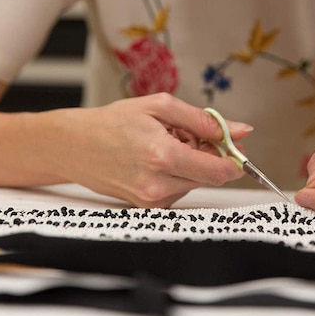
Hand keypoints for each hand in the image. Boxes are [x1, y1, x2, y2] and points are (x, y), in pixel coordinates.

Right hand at [57, 93, 249, 207]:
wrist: (74, 146)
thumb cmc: (112, 122)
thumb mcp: (159, 108)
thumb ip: (204, 120)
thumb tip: (240, 130)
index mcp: (162, 156)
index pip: (217, 171)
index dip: (234, 161)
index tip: (238, 150)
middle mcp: (157, 185)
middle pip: (208, 178)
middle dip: (208, 156)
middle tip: (187, 134)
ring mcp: (150, 200)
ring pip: (193, 184)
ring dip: (190, 164)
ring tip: (163, 144)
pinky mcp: (146, 207)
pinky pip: (177, 191)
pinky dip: (176, 174)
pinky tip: (155, 159)